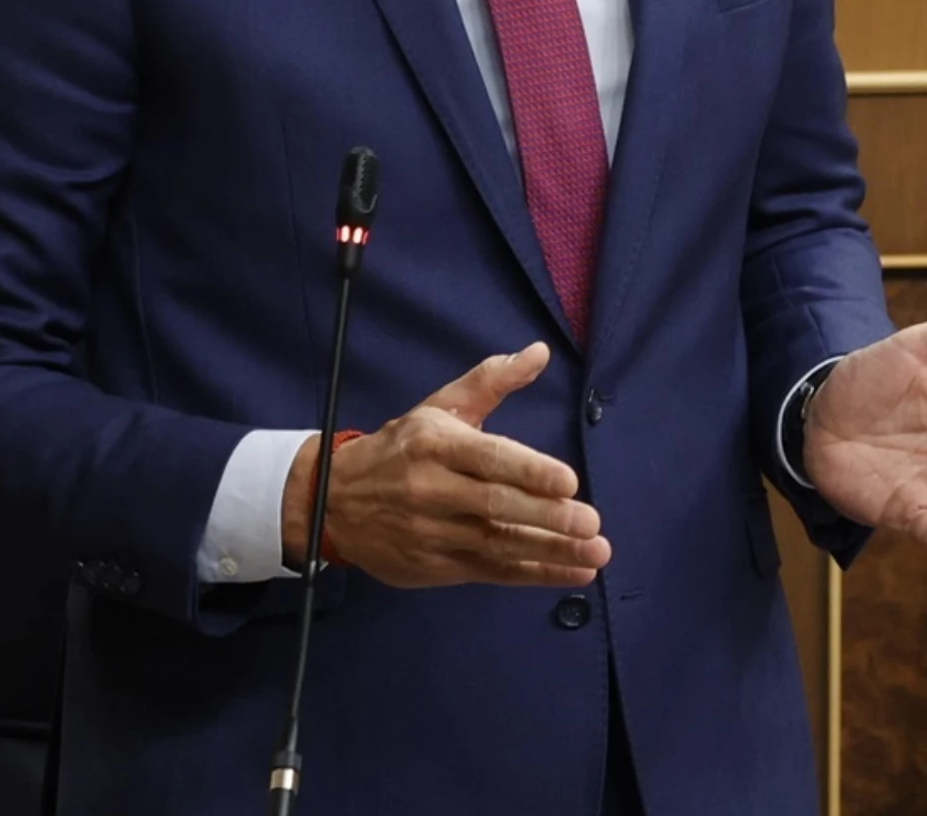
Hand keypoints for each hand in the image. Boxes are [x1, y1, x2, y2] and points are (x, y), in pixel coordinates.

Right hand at [281, 342, 611, 589]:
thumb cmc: (400, 449)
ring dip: (551, 551)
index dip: (530, 471)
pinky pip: (490, 572)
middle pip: (495, 505)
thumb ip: (491, 381)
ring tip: (595, 554)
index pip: (489, 459)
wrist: (330, 502)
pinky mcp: (432, 567)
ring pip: (497, 544)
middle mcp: (432, 490)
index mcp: (435, 445)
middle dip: (547, 517)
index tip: (570, 482)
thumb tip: (540, 352)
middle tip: (591, 522)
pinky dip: (533, 574)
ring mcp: (431, 533)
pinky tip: (570, 571)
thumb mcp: (438, 407)